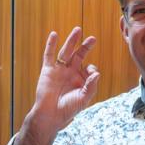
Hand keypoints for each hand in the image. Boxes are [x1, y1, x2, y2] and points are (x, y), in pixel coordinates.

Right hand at [13, 27, 99, 144]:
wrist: (50, 114)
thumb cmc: (67, 109)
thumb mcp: (83, 98)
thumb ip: (91, 86)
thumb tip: (97, 73)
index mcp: (80, 80)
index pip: (89, 68)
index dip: (91, 69)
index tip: (90, 73)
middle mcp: (70, 73)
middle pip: (79, 55)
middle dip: (85, 47)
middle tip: (92, 39)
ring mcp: (59, 70)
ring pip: (66, 52)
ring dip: (71, 41)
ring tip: (78, 30)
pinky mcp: (48, 70)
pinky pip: (49, 55)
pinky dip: (51, 44)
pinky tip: (54, 35)